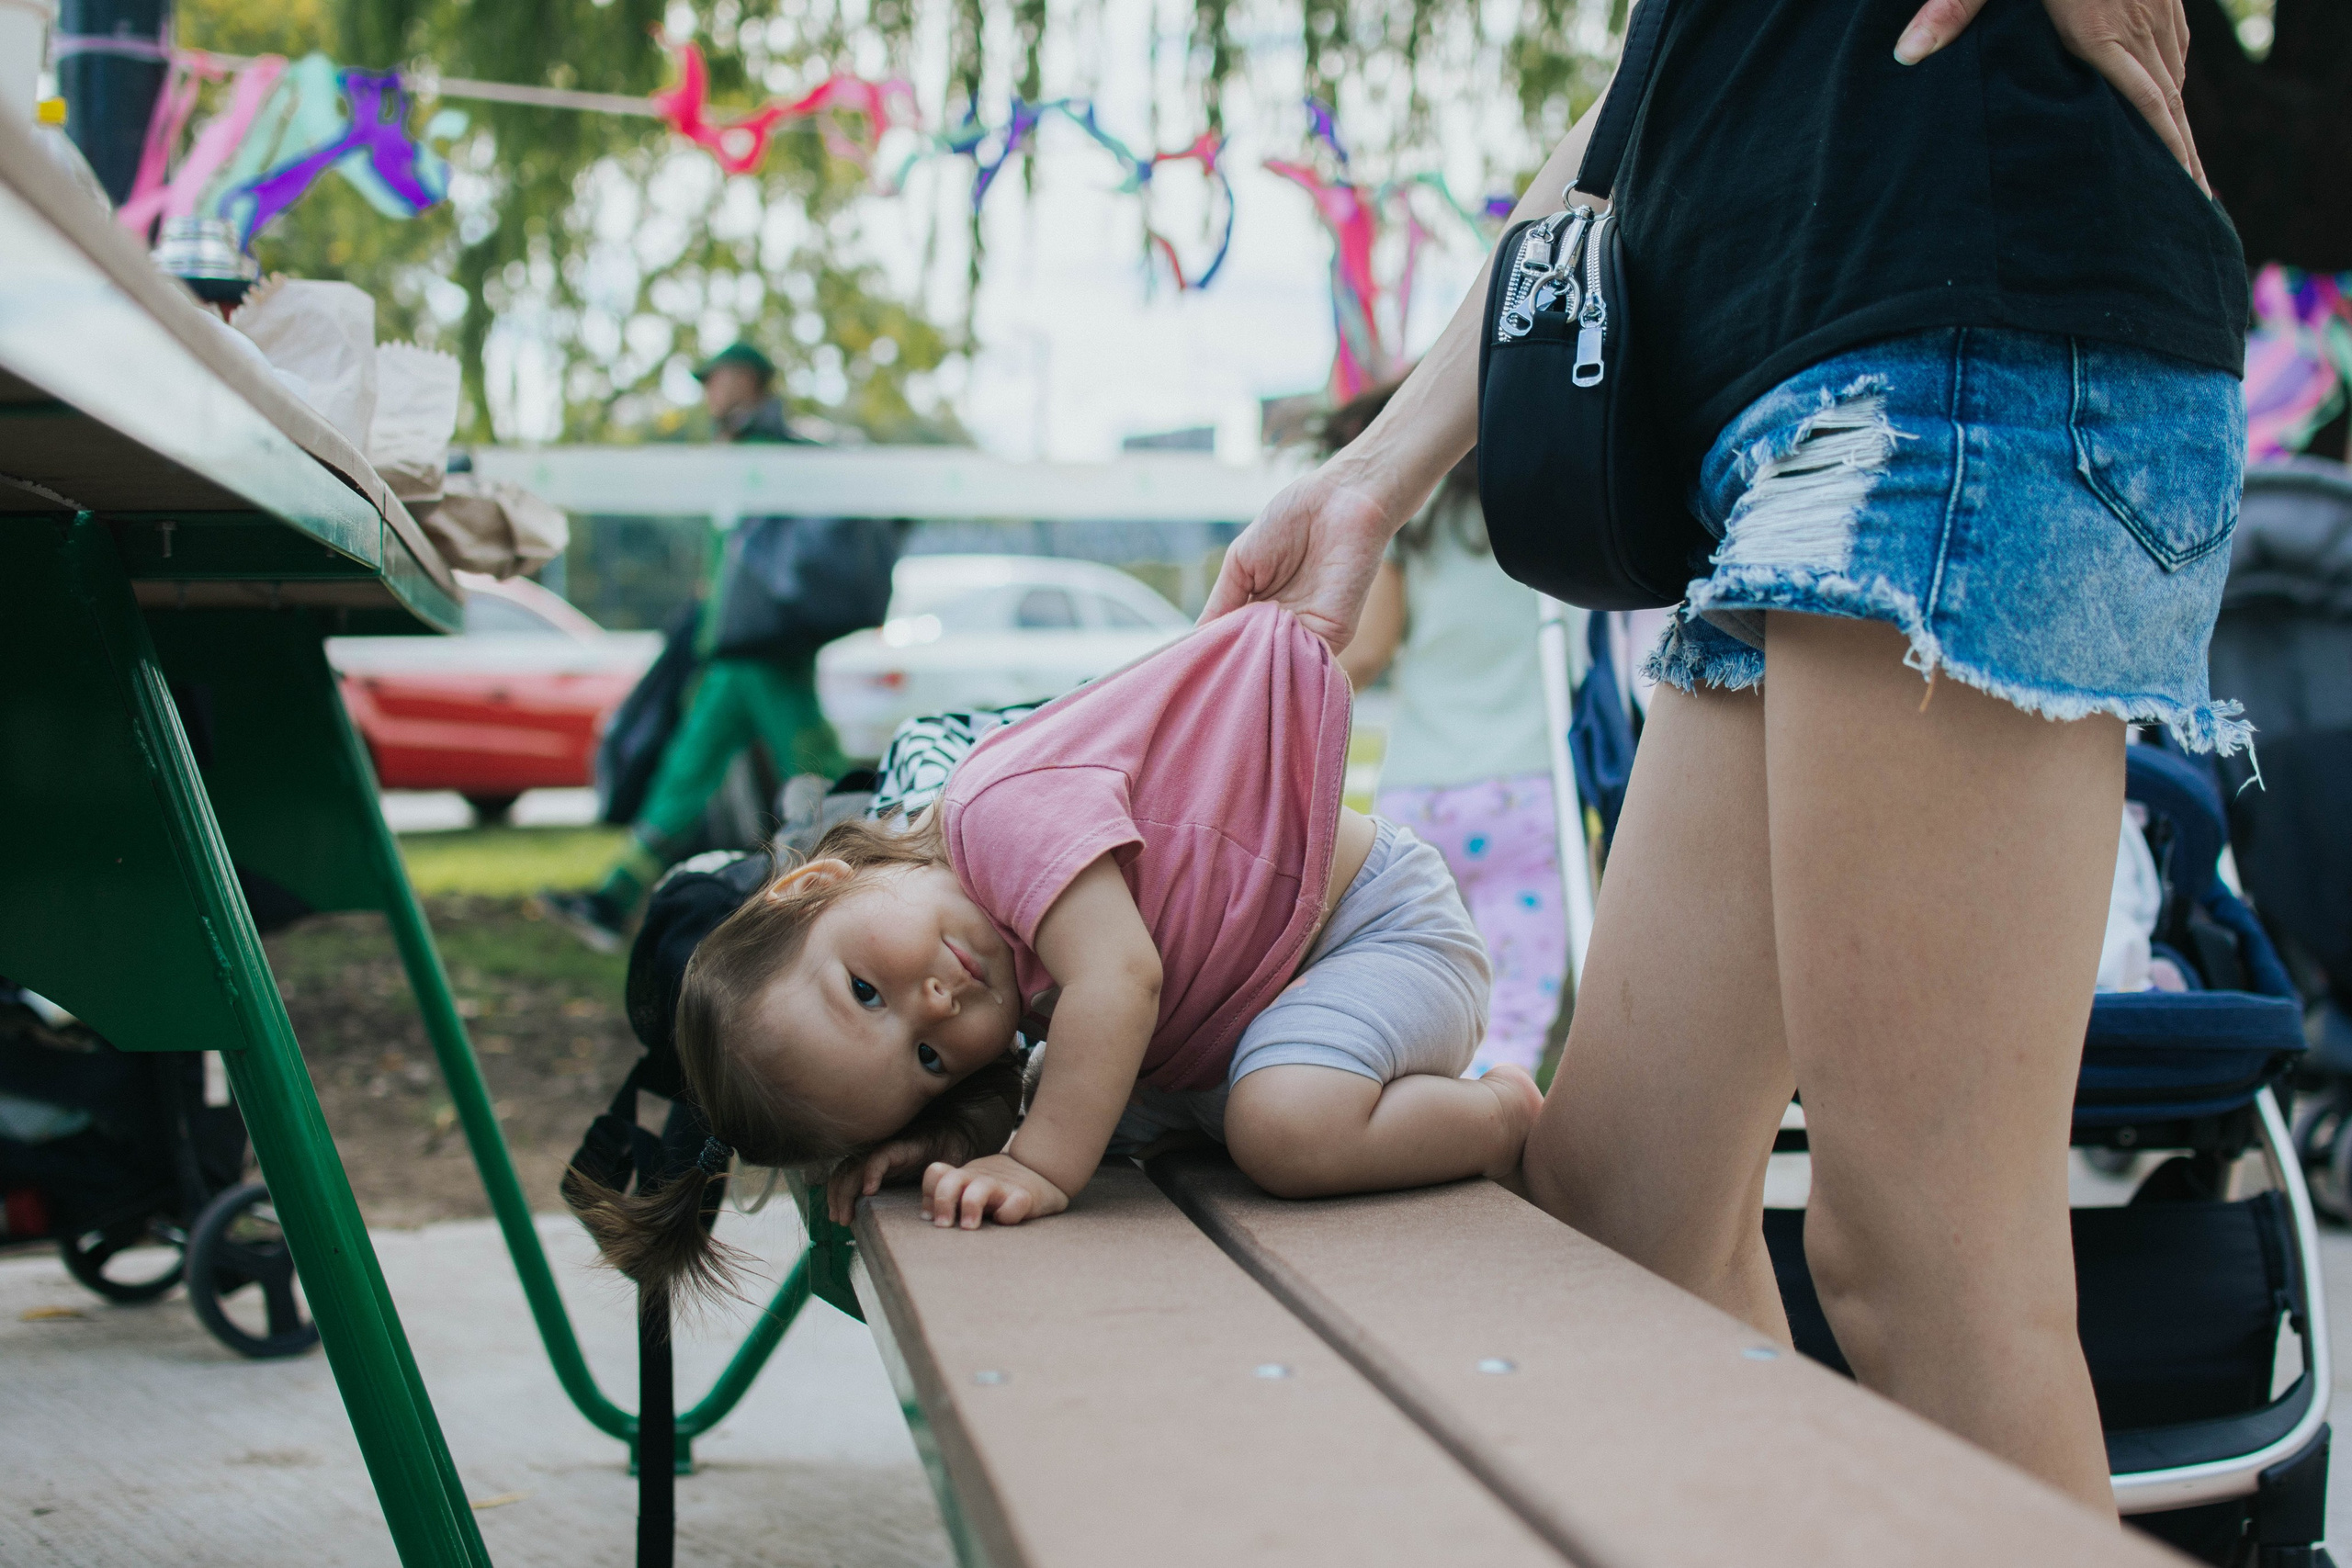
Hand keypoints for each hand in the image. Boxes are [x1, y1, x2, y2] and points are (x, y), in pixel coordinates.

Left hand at [826, 1132, 948, 1225]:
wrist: (957, 1141)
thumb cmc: (936, 1170)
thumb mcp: (911, 1190)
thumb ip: (895, 1203)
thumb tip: (879, 1230)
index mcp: (877, 1168)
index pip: (846, 1178)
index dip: (837, 1197)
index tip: (839, 1219)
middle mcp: (877, 1157)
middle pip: (845, 1173)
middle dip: (837, 1198)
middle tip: (841, 1221)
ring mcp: (887, 1150)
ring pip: (856, 1167)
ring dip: (847, 1191)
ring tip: (847, 1214)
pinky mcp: (901, 1146)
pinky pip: (880, 1157)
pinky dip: (871, 1172)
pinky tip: (870, 1190)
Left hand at [921, 1153, 1068, 1228]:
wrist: (1042, 1171)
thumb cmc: (998, 1188)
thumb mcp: (971, 1186)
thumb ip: (950, 1196)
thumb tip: (926, 1215)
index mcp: (964, 1177)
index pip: (936, 1174)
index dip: (929, 1194)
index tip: (931, 1216)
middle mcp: (979, 1179)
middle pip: (951, 1180)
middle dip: (942, 1201)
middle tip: (943, 1226)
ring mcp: (1002, 1186)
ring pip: (980, 1188)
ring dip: (970, 1206)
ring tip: (969, 1227)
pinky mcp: (1025, 1196)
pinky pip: (1015, 1204)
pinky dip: (1008, 1213)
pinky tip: (1006, 1221)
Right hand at [1198, 464, 1397, 653]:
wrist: (1340, 500)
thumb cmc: (1290, 522)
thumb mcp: (1240, 564)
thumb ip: (1221, 604)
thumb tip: (1196, 641)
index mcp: (1261, 611)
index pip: (1234, 644)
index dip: (1215, 654)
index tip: (1191, 667)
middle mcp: (1283, 627)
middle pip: (1253, 661)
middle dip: (1232, 669)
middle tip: (1207, 679)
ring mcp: (1308, 633)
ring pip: (1275, 666)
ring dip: (1253, 669)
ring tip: (1228, 671)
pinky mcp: (1333, 635)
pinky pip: (1301, 664)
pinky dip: (1278, 664)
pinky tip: (1259, 660)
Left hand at [1895, 0, 2207, 193]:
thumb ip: (1950, 8)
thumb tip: (1905, 55)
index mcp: (2100, 27)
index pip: (2144, 103)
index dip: (2167, 152)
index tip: (2184, 194)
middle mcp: (2138, 21)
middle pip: (2167, 102)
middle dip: (2181, 156)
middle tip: (2191, 208)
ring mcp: (2154, 6)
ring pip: (2174, 76)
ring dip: (2180, 126)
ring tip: (2184, 176)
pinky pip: (2173, 49)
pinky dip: (2173, 84)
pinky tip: (2168, 105)